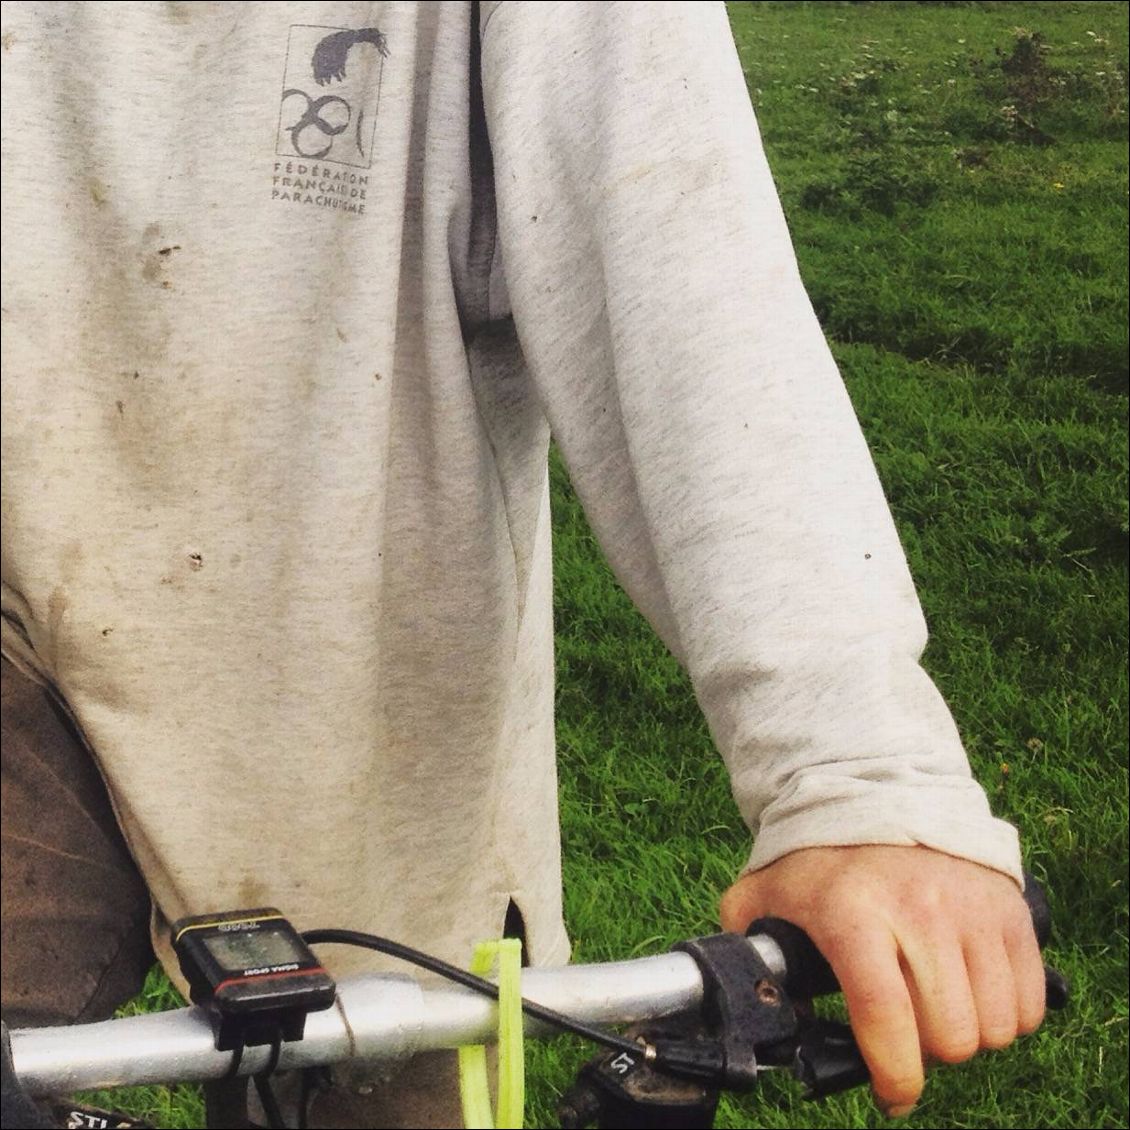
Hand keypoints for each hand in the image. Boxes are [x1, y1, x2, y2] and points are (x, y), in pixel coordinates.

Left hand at [719, 845, 1045, 1117]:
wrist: (875, 790)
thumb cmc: (818, 856)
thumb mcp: (764, 890)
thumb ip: (744, 942)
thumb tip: (748, 998)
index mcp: (852, 914)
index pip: (884, 1014)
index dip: (893, 1073)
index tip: (891, 1094)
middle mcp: (918, 911)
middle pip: (949, 1035)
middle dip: (927, 1052)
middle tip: (906, 1031)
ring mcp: (970, 910)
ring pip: (994, 1026)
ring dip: (968, 1034)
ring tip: (936, 1007)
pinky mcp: (1008, 910)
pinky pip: (1029, 1001)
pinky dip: (1007, 1014)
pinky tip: (972, 993)